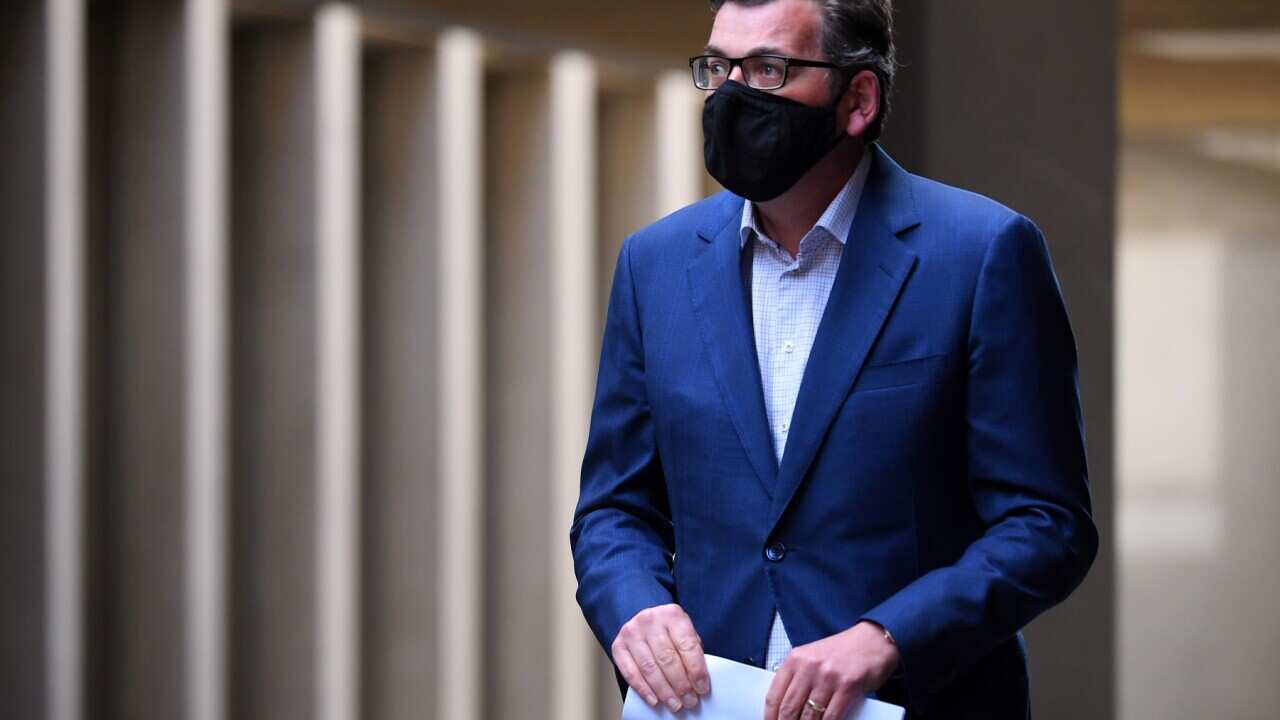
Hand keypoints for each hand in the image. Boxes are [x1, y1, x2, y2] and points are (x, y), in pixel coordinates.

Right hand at [612, 603, 710, 712]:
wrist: (645, 620)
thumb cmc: (669, 631)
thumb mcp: (684, 633)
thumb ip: (691, 652)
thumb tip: (697, 682)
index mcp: (672, 615)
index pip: (687, 645)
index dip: (696, 670)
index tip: (702, 688)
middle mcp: (650, 620)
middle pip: (667, 658)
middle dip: (680, 684)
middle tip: (689, 701)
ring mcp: (632, 632)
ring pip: (649, 668)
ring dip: (664, 691)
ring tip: (675, 704)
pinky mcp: (618, 646)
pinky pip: (630, 672)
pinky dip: (643, 689)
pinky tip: (654, 699)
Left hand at [764, 621, 899, 719]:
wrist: (873, 640)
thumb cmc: (843, 651)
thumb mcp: (812, 658)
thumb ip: (798, 677)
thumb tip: (783, 706)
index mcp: (796, 659)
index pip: (774, 695)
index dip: (770, 716)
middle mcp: (809, 667)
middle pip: (789, 709)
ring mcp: (828, 677)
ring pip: (809, 716)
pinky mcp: (848, 687)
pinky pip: (831, 717)